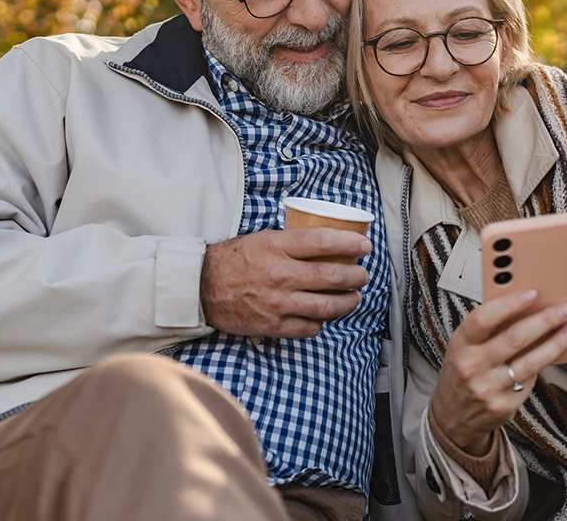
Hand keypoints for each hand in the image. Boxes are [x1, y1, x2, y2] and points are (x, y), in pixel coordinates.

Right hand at [200, 228, 370, 338]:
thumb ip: (293, 242)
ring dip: (348, 302)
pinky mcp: (274, 325)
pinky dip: (322, 321)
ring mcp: (278, 303)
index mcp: (278, 247)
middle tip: (362, 275)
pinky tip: (326, 314)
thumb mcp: (263, 238)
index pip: (324, 242)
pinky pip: (309, 327)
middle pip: (333, 276)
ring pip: (327, 306)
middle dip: (356, 276)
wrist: (201, 287)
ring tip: (354, 297)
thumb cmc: (234, 259)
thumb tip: (329, 243)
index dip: (351, 244)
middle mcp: (280, 275)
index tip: (365, 246)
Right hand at [430, 290, 566, 456]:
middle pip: (515, 338)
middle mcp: (472, 366)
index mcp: (460, 344)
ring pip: (530, 361)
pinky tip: (554, 353)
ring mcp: (488, 388)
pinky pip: (530, 381)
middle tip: (565, 309)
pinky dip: (543, 365)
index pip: (484, 318)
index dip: (510, 304)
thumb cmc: (462, 371)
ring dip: (555, 343)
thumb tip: (523, 306)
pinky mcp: (504, 406)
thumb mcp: (464, 346)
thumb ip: (487, 328)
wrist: (453, 416)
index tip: (533, 293)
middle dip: (545, 320)